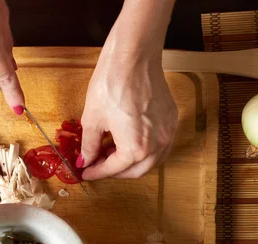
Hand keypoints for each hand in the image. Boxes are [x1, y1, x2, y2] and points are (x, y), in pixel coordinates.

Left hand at [79, 43, 177, 179]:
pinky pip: (160, 146)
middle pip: (135, 171)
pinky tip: (132, 140)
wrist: (134, 56)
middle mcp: (156, 147)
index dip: (97, 172)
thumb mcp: (93, 118)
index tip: (87, 172)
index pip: (114, 169)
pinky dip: (146, 150)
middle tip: (99, 163)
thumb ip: (90, 145)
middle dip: (116, 171)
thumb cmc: (112, 83)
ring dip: (133, 163)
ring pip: (151, 161)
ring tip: (114, 151)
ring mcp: (167, 134)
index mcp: (135, 149)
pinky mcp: (171, 121)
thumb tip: (86, 160)